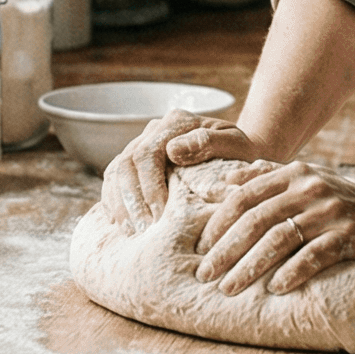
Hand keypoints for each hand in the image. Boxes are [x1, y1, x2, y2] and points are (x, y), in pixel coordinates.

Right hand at [100, 110, 267, 233]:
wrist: (240, 156)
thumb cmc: (241, 155)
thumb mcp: (236, 145)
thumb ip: (210, 143)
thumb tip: (172, 150)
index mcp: (176, 122)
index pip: (148, 153)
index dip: (149, 187)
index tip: (160, 216)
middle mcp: (155, 129)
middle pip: (126, 163)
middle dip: (132, 199)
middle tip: (144, 229)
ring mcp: (142, 144)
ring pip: (116, 171)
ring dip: (120, 203)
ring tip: (132, 231)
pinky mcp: (136, 163)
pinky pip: (114, 179)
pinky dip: (113, 201)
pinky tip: (120, 224)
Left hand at [194, 160, 354, 297]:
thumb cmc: (342, 202)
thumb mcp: (306, 180)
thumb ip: (266, 178)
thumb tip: (224, 182)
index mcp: (294, 174)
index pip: (244, 196)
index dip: (218, 222)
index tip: (201, 247)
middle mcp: (310, 189)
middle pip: (256, 220)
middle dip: (225, 250)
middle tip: (204, 275)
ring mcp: (330, 212)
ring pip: (280, 239)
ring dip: (249, 266)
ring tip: (228, 288)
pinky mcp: (349, 236)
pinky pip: (315, 255)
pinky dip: (293, 272)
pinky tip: (275, 289)